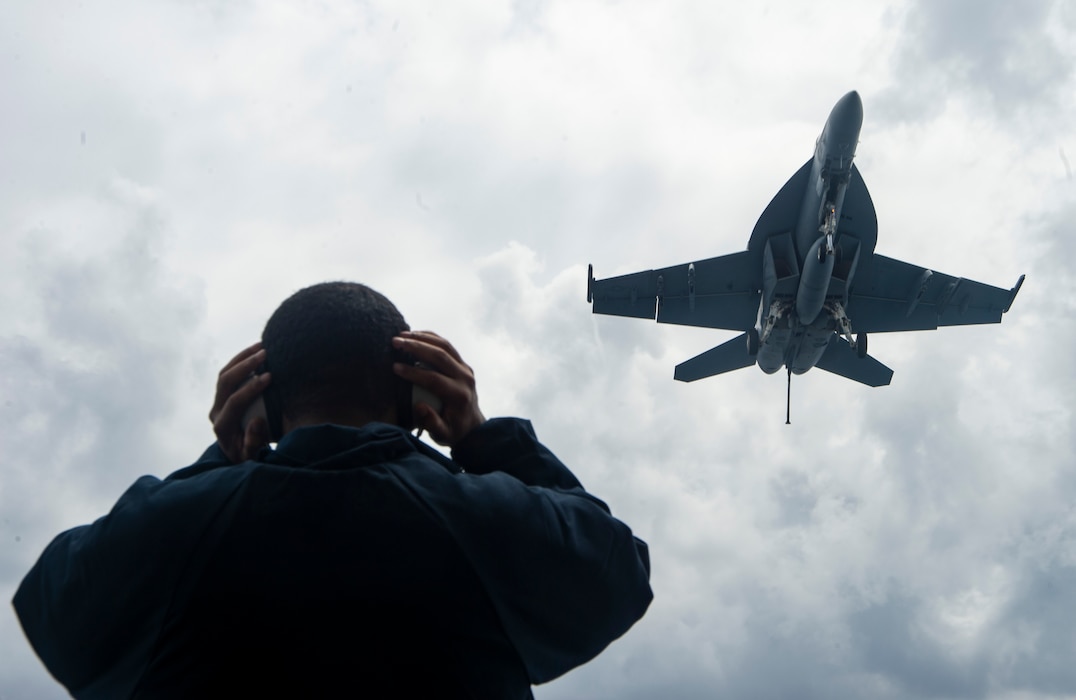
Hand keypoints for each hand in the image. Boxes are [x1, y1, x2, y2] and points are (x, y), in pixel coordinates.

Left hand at [209, 342, 272, 462]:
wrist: (240, 455)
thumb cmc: (250, 455)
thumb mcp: (253, 455)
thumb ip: (253, 442)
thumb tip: (256, 421)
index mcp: (222, 426)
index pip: (234, 402)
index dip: (251, 388)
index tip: (270, 376)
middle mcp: (215, 412)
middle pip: (224, 382)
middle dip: (244, 366)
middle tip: (265, 354)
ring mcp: (217, 402)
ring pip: (224, 374)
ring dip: (242, 358)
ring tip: (261, 346)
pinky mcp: (222, 396)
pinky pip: (228, 373)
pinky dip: (241, 360)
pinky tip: (256, 351)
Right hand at [392, 331, 485, 446]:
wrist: (472, 426)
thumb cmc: (453, 431)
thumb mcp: (442, 435)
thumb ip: (431, 423)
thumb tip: (419, 407)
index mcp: (459, 395)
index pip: (434, 379)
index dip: (414, 372)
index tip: (395, 367)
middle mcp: (465, 378)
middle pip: (440, 356)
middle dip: (416, 346)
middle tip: (395, 342)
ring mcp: (466, 368)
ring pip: (445, 346)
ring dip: (422, 338)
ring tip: (402, 335)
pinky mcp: (463, 364)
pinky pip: (447, 346)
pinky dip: (431, 338)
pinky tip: (415, 334)